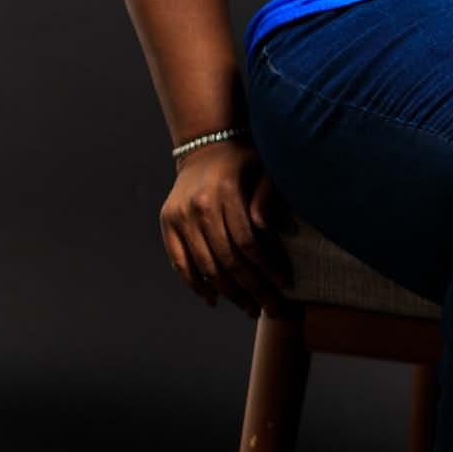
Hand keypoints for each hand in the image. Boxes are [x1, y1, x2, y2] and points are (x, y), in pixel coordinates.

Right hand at [160, 137, 294, 318]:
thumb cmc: (245, 157)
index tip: (285, 284)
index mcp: (225, 191)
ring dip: (229, 292)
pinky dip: (196, 284)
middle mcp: (199, 206)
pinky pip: (180, 262)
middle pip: (228, 260)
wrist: (205, 143)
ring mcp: (180, 216)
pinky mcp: (167, 222)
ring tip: (249, 307)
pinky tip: (214, 299)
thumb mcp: (264, 166)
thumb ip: (268, 195)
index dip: (267, 267)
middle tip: (271, 307)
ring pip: (206, 266)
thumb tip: (268, 227)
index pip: (248, 241)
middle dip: (252, 288)